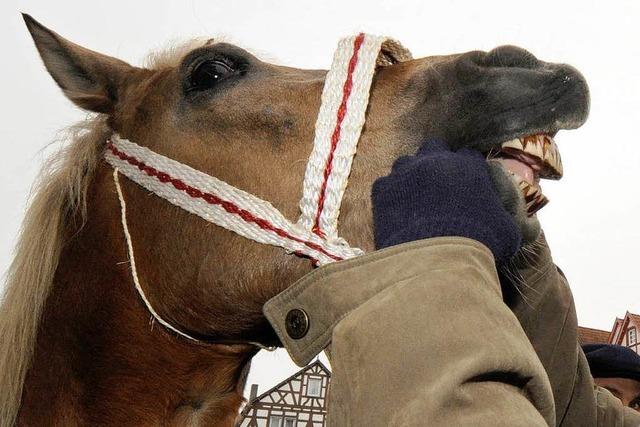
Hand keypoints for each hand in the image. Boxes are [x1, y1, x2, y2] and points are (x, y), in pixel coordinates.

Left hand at [371, 139, 520, 262]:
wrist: (437, 257)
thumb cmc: (479, 243)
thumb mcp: (506, 230)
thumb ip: (505, 215)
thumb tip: (514, 220)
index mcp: (468, 165)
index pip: (468, 156)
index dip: (467, 170)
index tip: (465, 184)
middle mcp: (436, 160)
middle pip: (434, 147)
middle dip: (436, 161)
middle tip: (437, 184)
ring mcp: (406, 171)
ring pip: (406, 162)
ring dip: (410, 175)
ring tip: (414, 198)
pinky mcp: (383, 189)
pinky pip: (385, 184)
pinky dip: (390, 195)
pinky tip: (396, 212)